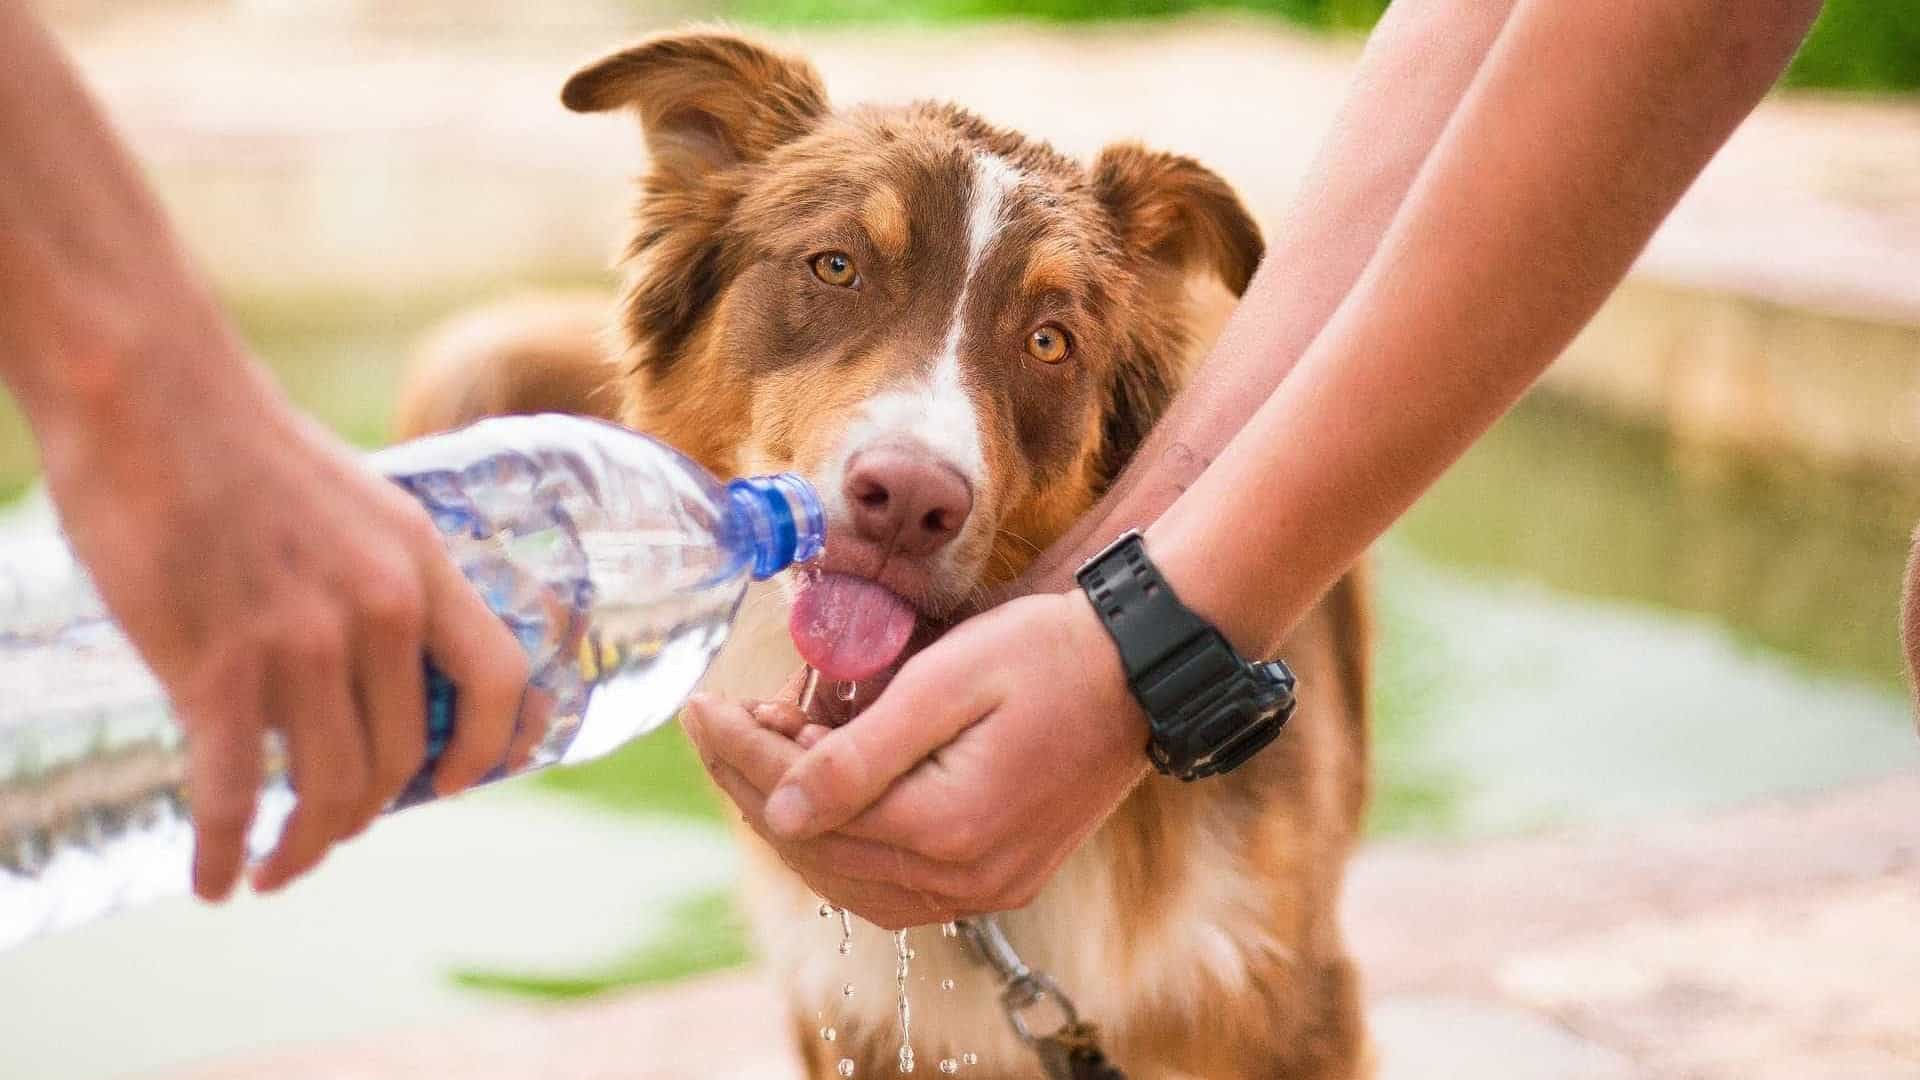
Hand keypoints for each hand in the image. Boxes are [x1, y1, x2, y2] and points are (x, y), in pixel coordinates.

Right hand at [35, 343, 528, 900]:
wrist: (149, 393)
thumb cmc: (241, 446)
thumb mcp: (357, 503)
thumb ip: (378, 579)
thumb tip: (377, 659)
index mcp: (420, 562)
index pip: (498, 677)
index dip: (490, 747)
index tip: (454, 785)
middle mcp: (379, 609)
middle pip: (402, 756)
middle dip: (367, 813)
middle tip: (330, 830)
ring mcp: (302, 641)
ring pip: (329, 788)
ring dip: (305, 846)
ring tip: (276, 866)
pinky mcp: (216, 666)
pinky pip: (235, 794)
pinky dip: (226, 851)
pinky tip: (213, 878)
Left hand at [683, 591, 1147, 927]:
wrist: (1142, 670)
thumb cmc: (1048, 654)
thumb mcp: (946, 682)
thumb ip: (859, 754)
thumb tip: (778, 809)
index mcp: (947, 827)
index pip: (805, 805)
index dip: (740, 754)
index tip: (699, 706)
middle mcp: (965, 878)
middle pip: (819, 850)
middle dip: (755, 784)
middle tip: (723, 721)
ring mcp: (986, 888)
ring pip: (850, 878)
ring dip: (795, 818)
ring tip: (766, 749)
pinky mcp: (999, 879)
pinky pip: (894, 884)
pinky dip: (845, 844)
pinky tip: (823, 794)